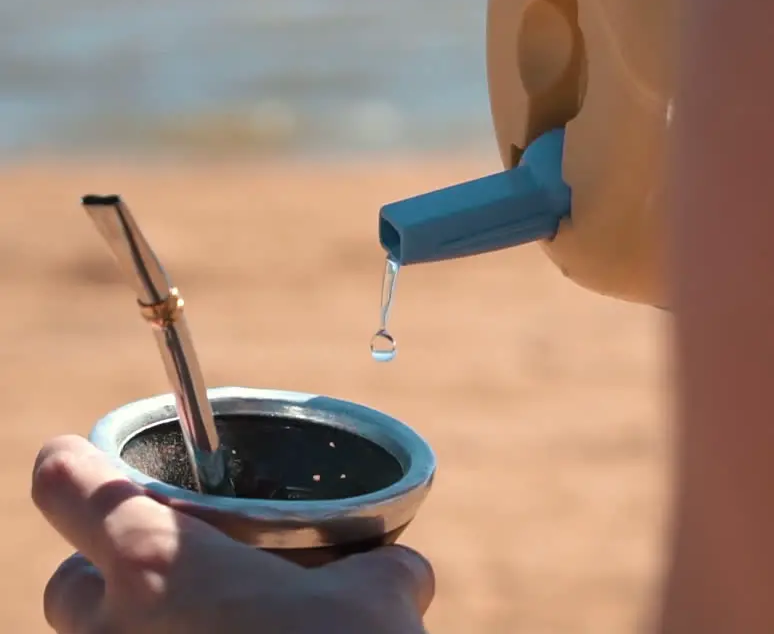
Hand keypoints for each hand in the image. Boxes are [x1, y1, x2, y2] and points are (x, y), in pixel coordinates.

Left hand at [32, 435, 433, 633]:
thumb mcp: (378, 599)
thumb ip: (376, 569)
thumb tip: (399, 571)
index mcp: (157, 564)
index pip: (66, 483)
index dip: (79, 465)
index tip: (96, 464)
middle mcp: (114, 629)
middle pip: (71, 584)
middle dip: (110, 574)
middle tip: (178, 572)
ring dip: (141, 628)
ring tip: (214, 627)